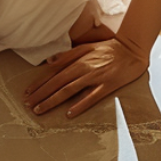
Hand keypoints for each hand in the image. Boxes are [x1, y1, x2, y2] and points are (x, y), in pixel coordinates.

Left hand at [22, 37, 149, 117]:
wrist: (132, 49)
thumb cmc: (109, 48)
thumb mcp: (85, 46)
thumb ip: (67, 55)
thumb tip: (48, 62)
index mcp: (77, 60)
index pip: (53, 74)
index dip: (39, 84)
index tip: (27, 93)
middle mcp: (83, 69)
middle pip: (57, 84)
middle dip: (41, 95)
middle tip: (28, 105)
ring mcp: (95, 78)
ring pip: (69, 91)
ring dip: (53, 101)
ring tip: (40, 110)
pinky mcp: (108, 86)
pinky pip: (91, 97)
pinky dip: (80, 105)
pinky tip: (69, 113)